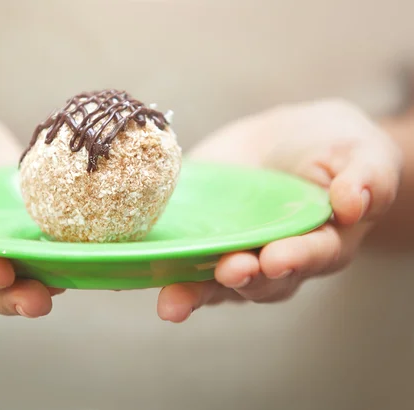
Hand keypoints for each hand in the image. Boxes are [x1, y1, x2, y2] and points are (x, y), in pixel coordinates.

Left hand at [157, 99, 402, 321]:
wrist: (290, 141)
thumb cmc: (336, 150)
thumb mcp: (362, 155)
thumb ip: (366, 178)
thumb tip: (354, 203)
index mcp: (321, 243)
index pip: (309, 257)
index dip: (294, 259)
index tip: (276, 258)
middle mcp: (274, 259)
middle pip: (258, 280)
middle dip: (241, 278)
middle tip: (227, 271)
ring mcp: (233, 251)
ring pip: (213, 282)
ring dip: (193, 290)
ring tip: (173, 299)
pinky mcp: (198, 238)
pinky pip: (179, 259)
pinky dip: (157, 268)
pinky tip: (131, 272)